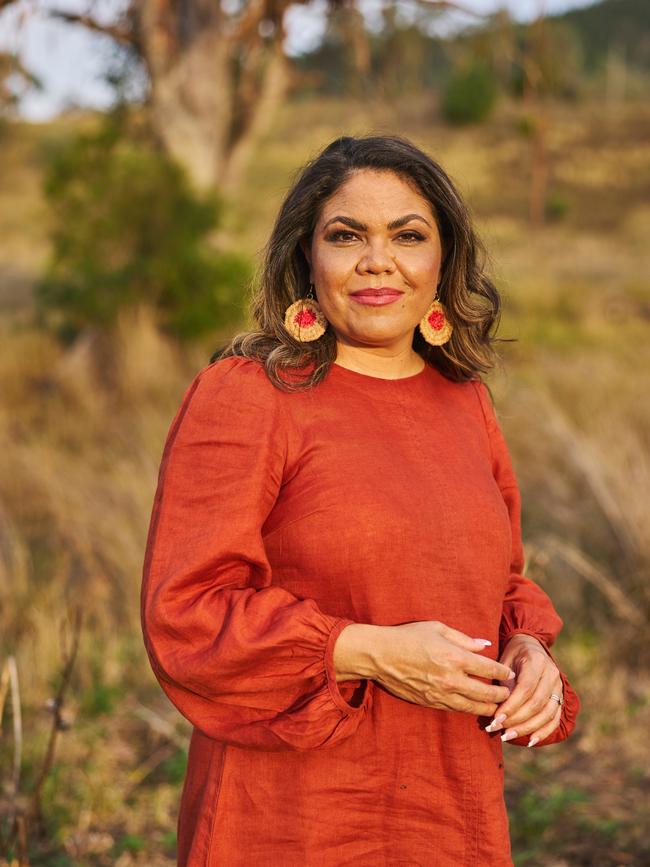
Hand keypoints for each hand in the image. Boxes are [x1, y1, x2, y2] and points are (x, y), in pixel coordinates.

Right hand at [334, 621, 514, 716]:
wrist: (380, 655)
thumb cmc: (408, 636)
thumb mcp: (437, 628)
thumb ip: (463, 638)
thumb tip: (484, 645)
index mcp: (454, 657)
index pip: (488, 669)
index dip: (503, 672)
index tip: (510, 673)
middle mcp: (450, 679)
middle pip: (485, 693)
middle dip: (501, 694)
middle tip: (509, 693)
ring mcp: (440, 694)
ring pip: (472, 707)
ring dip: (488, 707)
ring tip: (497, 706)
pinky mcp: (430, 702)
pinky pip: (454, 709)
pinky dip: (467, 709)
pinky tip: (474, 707)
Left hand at [484, 634, 562, 746]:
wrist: (530, 646)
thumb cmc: (512, 654)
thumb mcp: (504, 660)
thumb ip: (504, 681)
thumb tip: (498, 707)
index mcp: (537, 661)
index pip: (526, 689)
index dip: (511, 706)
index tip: (496, 718)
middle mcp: (552, 674)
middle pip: (536, 704)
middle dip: (516, 720)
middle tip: (497, 729)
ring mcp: (559, 687)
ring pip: (546, 714)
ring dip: (526, 728)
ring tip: (507, 736)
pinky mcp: (560, 697)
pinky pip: (555, 718)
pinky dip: (543, 732)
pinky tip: (530, 741)